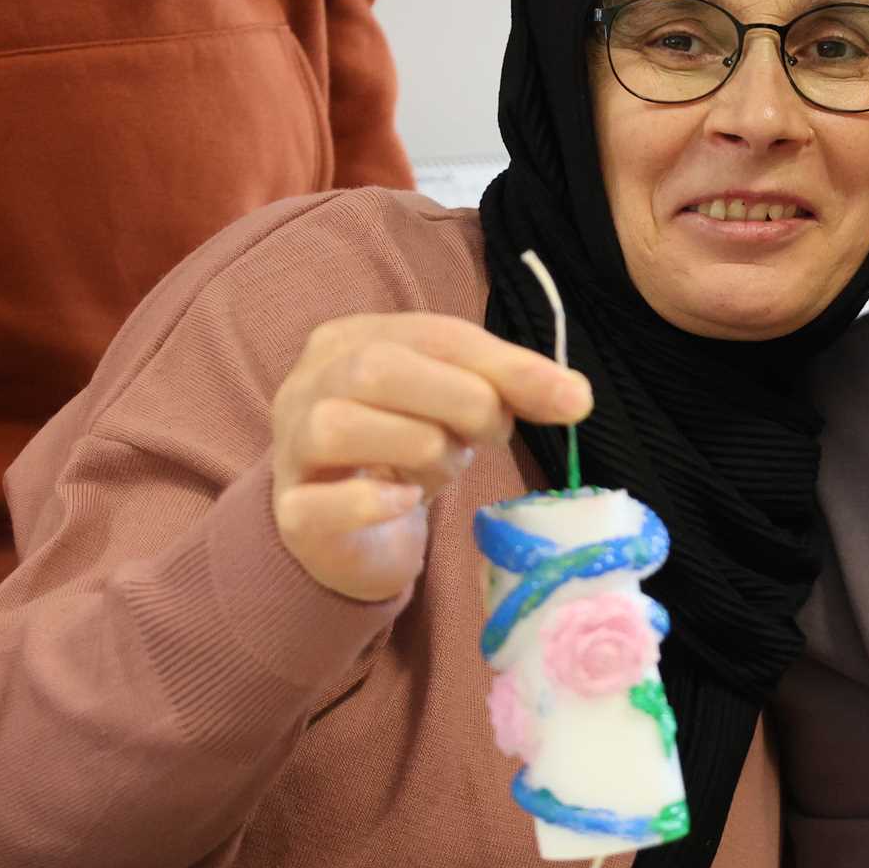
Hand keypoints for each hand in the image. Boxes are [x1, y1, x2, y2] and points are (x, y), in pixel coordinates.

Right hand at [269, 312, 590, 600]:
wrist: (352, 533)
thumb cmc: (406, 453)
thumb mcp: (459, 408)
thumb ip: (508, 390)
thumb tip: (578, 395)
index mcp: (353, 339)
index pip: (433, 333)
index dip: (505, 364)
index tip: (571, 399)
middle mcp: (309, 382)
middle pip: (377, 368)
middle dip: (460, 401)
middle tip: (492, 438)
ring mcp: (290, 446)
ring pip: (340, 426)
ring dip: (419, 450)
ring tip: (443, 470)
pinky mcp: (291, 511)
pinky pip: (318, 502)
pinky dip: (370, 501)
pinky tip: (405, 501)